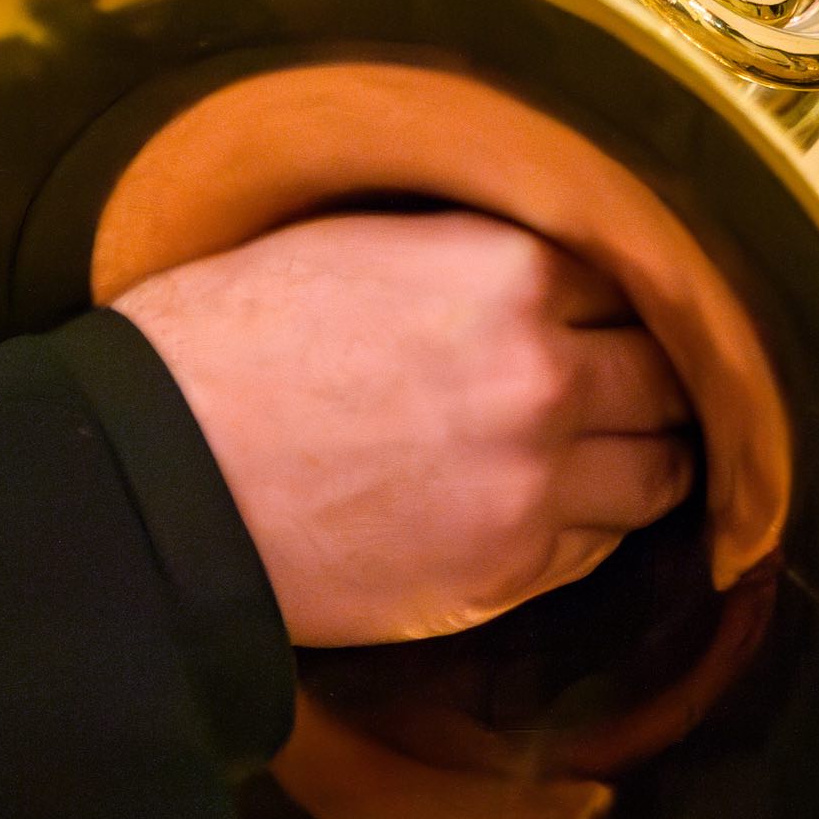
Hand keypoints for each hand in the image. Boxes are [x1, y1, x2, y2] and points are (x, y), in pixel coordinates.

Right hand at [114, 210, 694, 644]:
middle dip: (647, 381)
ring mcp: (534, 483)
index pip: (632, 279)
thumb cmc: (227, 344)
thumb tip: (549, 268)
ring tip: (609, 456)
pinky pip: (598, 547)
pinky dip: (591, 527)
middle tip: (627, 389)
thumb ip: (477, 256)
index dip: (616, 302)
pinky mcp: (504, 573)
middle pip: (665, 377)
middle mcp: (546, 375)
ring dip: (639, 460)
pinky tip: (553, 507)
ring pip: (656, 472)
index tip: (610, 319)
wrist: (153, 475)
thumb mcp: (362, 244)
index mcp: (509, 270)